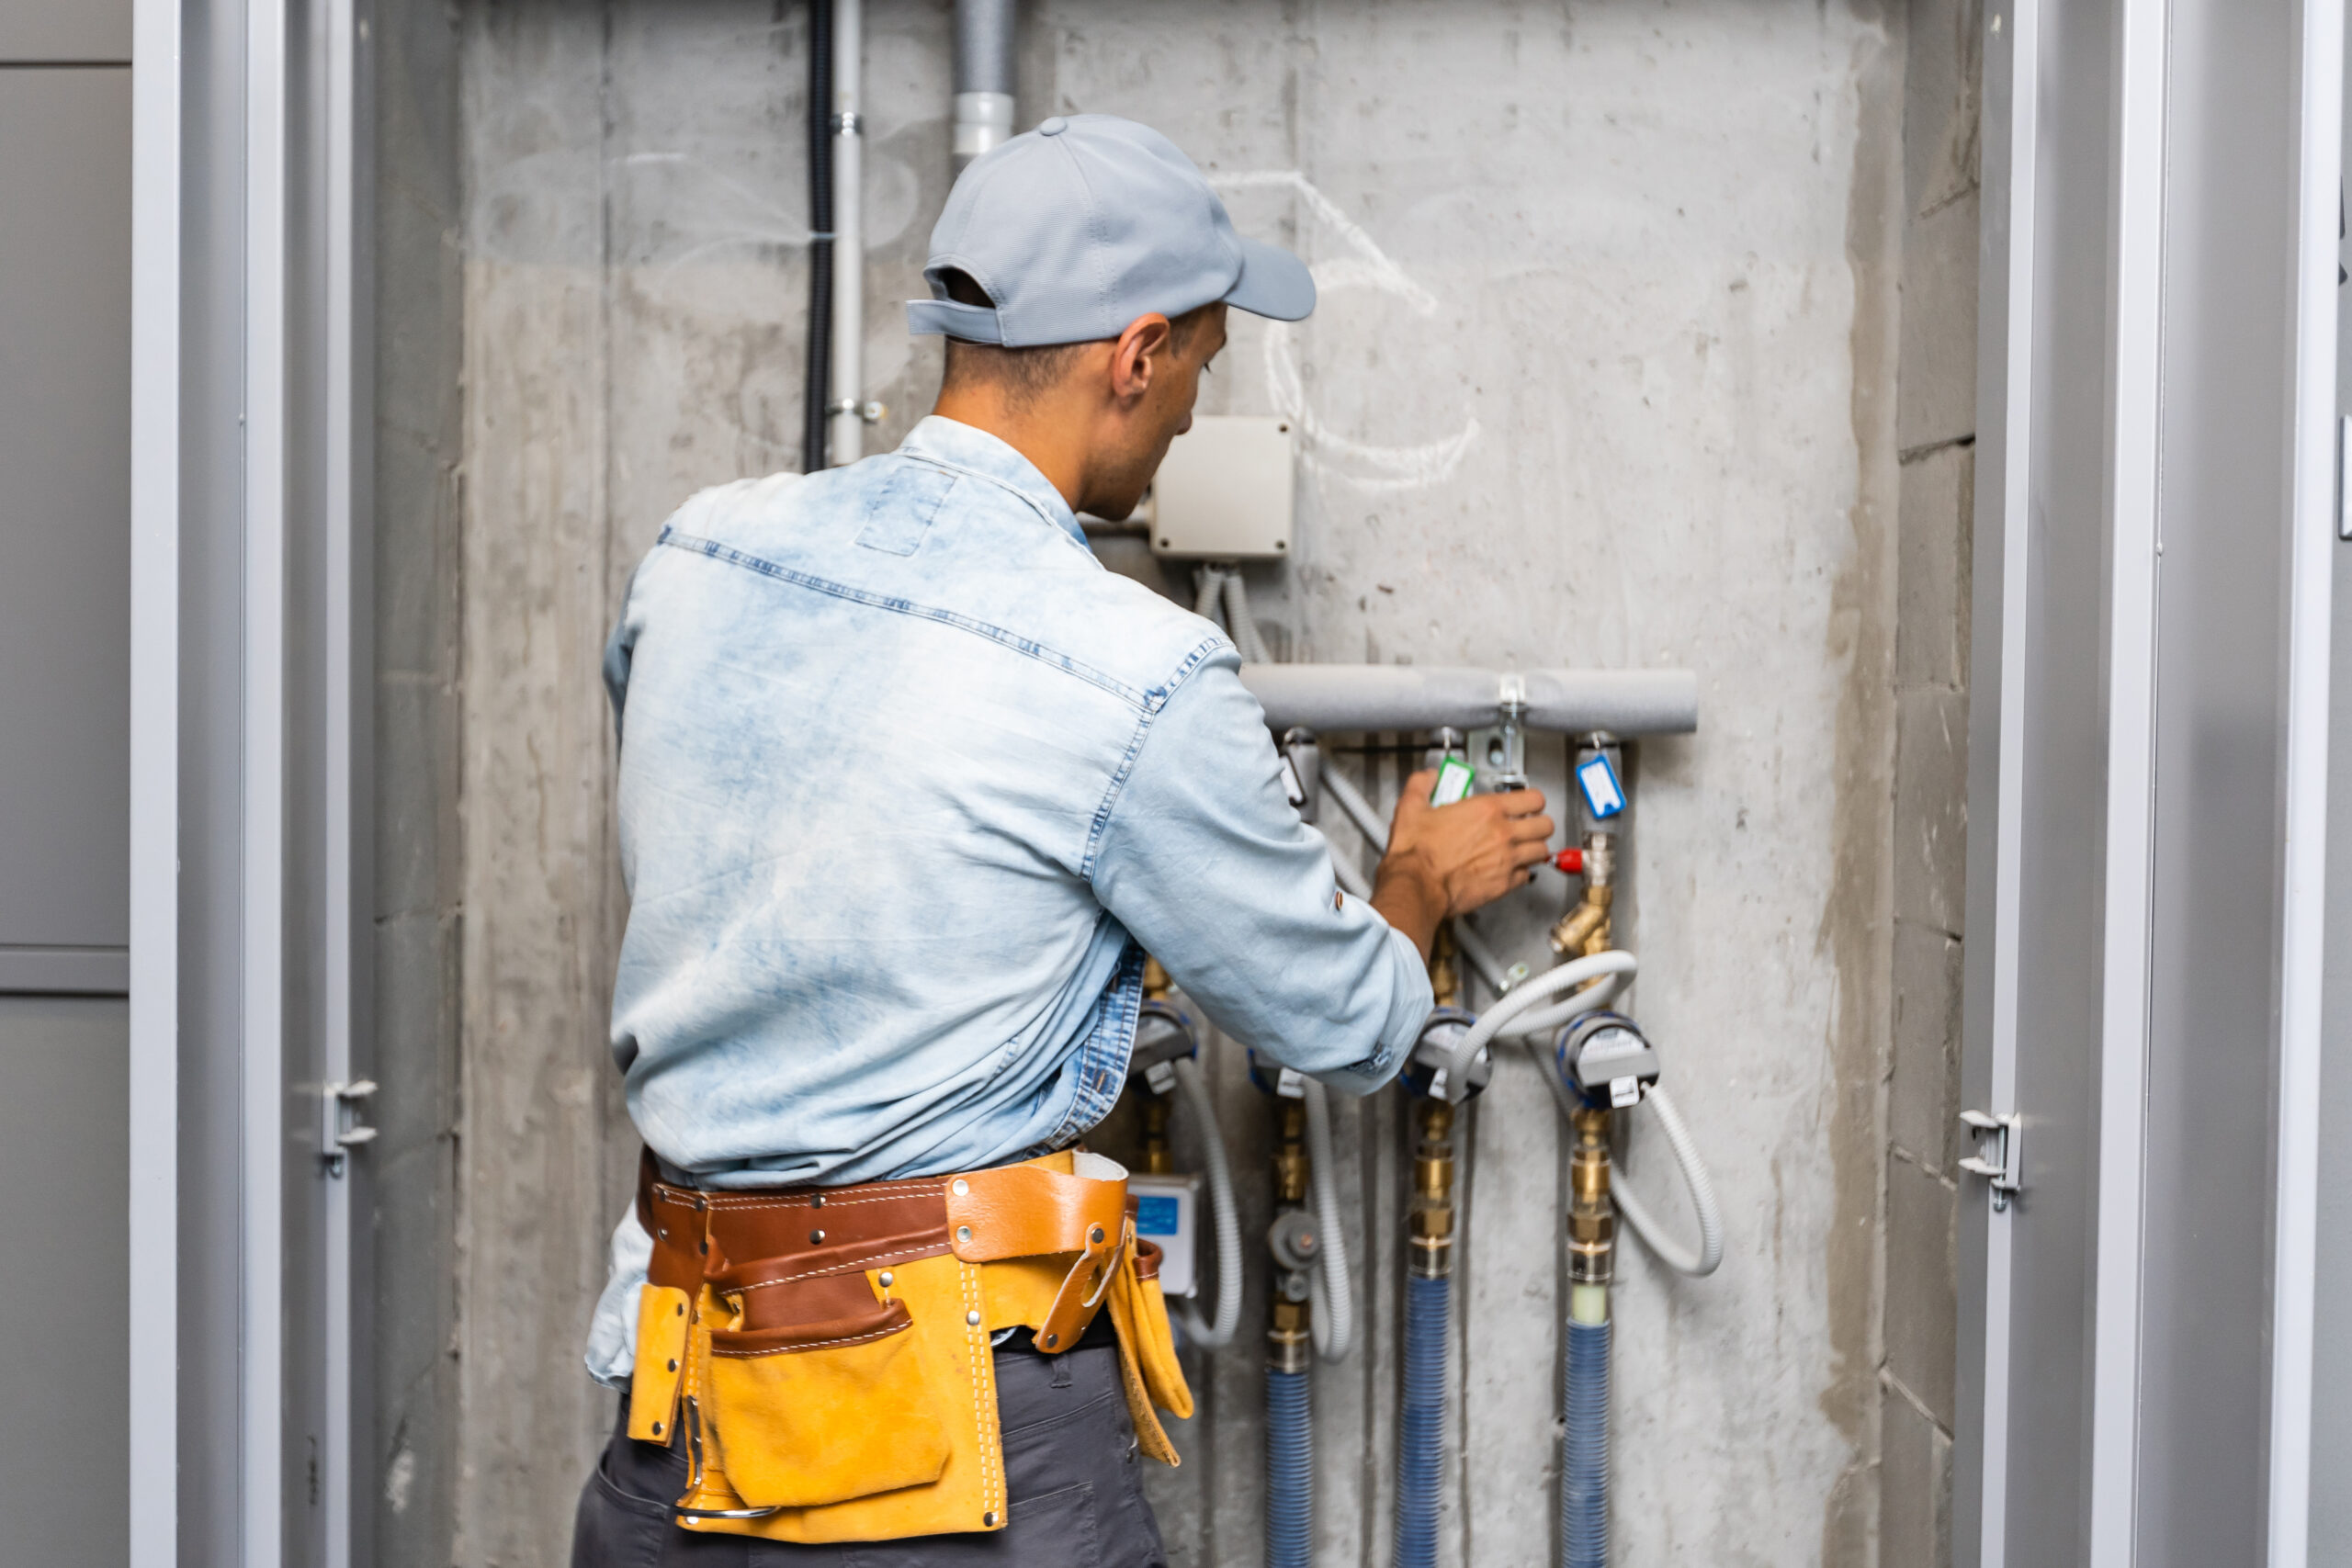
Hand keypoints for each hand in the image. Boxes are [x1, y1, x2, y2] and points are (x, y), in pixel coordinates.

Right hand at [1369, 772, 1554, 959]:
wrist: (1416, 886)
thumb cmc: (1416, 852)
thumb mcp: (1411, 808)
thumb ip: (1421, 785)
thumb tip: (1429, 777)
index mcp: (1486, 810)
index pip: (1533, 799)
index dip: (1533, 801)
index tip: (1528, 804)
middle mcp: (1503, 833)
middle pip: (1545, 825)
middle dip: (1539, 825)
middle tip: (1529, 826)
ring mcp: (1507, 860)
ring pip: (1542, 851)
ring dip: (1534, 849)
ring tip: (1523, 848)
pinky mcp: (1504, 884)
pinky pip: (1527, 875)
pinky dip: (1522, 873)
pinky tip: (1509, 870)